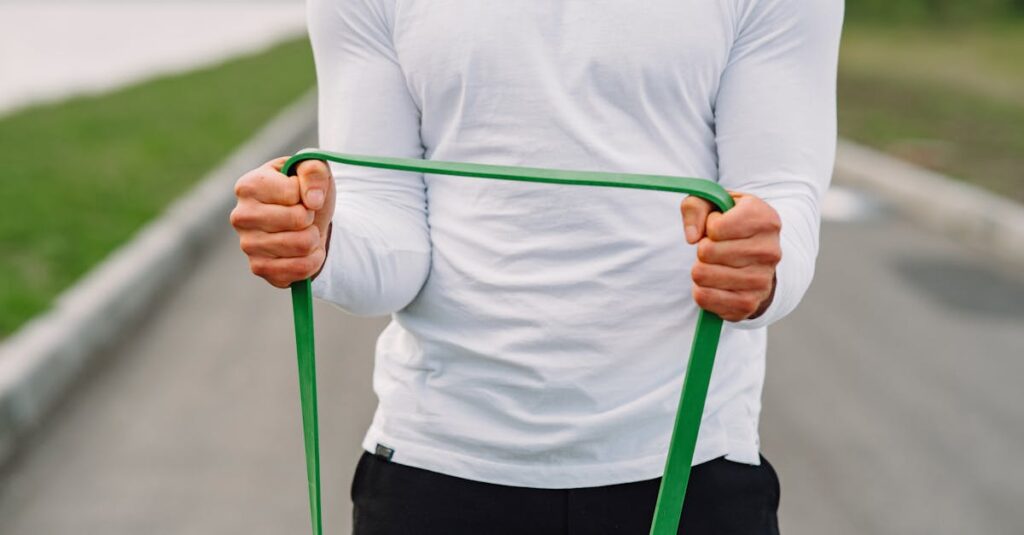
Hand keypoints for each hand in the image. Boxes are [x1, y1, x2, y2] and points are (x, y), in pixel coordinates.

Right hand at [230, 157, 333, 287]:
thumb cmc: (305, 191)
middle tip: (305, 216)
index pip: (293, 193)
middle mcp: (241, 216)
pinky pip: (300, 269)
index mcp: (248, 185)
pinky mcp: (259, 268)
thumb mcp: (314, 169)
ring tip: (305, 231)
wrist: (305, 221)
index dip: (308, 194)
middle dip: (312, 218)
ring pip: (302, 245)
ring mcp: (247, 244)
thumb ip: (314, 171)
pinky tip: (304, 251)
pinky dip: (313, 260)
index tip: (301, 195)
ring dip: (314, 238)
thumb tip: (312, 201)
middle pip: (298, 220)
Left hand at [681, 192, 780, 321]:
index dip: (709, 226)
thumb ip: (695, 206)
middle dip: (703, 248)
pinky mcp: (748, 304)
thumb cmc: (730, 224)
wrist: (756, 256)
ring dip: (701, 268)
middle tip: (716, 248)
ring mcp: (761, 280)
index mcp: (765, 219)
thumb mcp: (714, 203)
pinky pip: (704, 297)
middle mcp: (769, 251)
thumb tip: (692, 237)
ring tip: (716, 263)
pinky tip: (715, 281)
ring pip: (702, 275)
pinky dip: (700, 289)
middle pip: (707, 252)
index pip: (715, 227)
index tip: (720, 227)